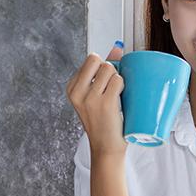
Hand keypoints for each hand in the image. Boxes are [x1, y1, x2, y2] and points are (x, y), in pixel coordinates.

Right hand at [65, 43, 126, 157]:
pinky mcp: (105, 103)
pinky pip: (118, 80)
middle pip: (100, 61)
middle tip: (112, 90)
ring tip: (117, 97)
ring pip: (110, 69)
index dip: (104, 67)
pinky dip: (123, 87)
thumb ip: (104, 71)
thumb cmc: (104, 121)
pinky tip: (121, 100)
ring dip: (119, 80)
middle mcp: (77, 91)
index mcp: (72, 88)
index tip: (107, 82)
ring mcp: (90, 97)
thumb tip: (117, 47)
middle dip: (111, 70)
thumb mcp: (97, 95)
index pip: (91, 59)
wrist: (106, 148)